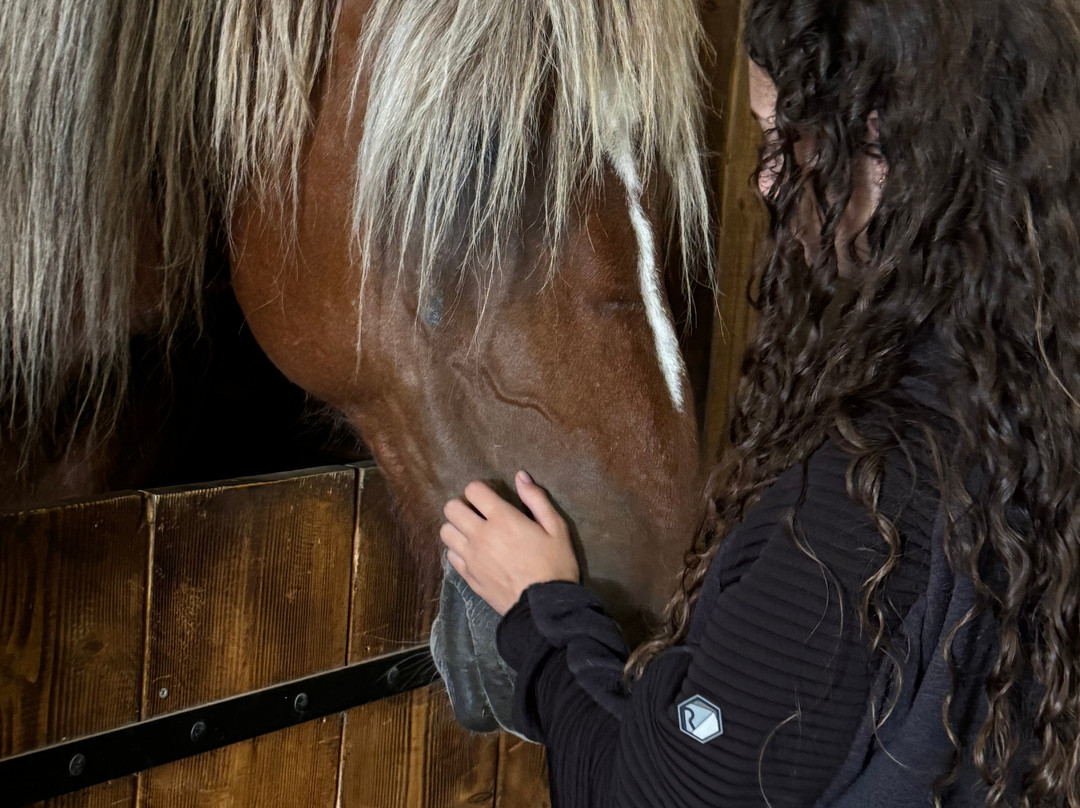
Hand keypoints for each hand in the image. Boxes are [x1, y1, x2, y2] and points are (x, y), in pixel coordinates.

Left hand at [440, 471, 579, 614]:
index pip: (473, 490)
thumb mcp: (556, 528)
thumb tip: (520, 476)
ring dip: (457, 527)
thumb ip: (536, 499)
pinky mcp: (468, 576)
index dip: (481, 490)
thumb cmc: (555, 565)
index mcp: (503, 518)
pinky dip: (458, 550)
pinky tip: (473, 554)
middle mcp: (480, 534)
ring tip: (473, 533)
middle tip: (479, 514)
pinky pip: (450, 555)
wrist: (544, 608)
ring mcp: (471, 557)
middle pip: (452, 508)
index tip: (491, 498)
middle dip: (463, 506)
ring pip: (445, 531)